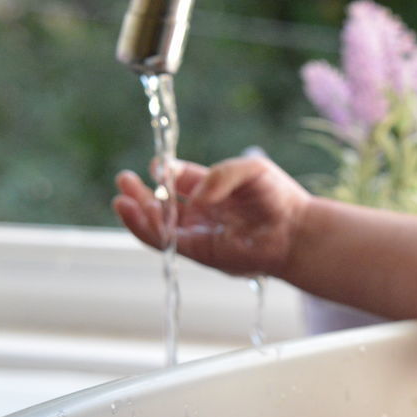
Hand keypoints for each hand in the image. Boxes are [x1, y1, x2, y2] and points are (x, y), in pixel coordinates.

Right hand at [112, 153, 311, 278]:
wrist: (295, 230)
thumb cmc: (278, 197)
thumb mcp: (252, 171)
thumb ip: (222, 175)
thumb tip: (195, 197)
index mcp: (212, 188)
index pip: (180, 179)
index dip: (166, 171)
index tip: (158, 165)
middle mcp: (201, 211)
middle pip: (161, 201)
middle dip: (141, 192)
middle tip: (124, 179)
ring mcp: (198, 231)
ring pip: (158, 223)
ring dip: (137, 211)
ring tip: (121, 197)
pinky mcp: (198, 250)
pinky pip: (166, 241)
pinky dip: (147, 228)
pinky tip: (136, 214)